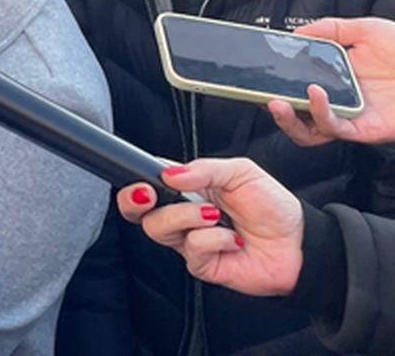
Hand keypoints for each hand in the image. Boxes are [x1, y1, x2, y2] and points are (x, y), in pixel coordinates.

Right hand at [116, 160, 302, 296]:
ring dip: (185, 217)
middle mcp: (182, 215)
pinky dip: (213, 239)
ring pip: (158, 228)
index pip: (146, 182)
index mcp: (186, 188)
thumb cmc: (272, 206)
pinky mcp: (202, 265)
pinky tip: (233, 239)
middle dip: (135, 201)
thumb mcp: (241, 173)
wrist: (299, 242)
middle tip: (150, 193)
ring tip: (214, 214)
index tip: (140, 179)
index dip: (134, 182)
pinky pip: (191, 250)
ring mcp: (189, 240)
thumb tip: (169, 174)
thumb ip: (204, 169)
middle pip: (137, 211)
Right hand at [268, 16, 394, 146]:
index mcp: (337, 78)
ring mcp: (353, 117)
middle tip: (258, 96)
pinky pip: (337, 128)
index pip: (298, 86)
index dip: (276, 83)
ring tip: (278, 100)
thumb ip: (329, 29)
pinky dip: (321, 113)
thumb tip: (294, 34)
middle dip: (274, 110)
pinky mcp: (367, 129)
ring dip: (290, 118)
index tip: (256, 73)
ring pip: (311, 131)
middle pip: (298, 116)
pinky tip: (315, 93)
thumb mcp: (365, 29)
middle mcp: (341, 101)